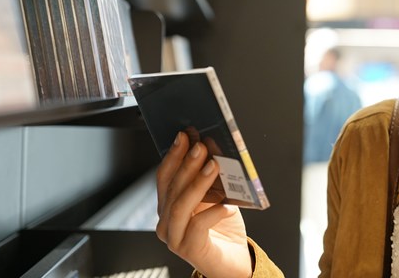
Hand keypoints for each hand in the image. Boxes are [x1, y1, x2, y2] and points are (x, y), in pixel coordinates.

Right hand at [156, 131, 251, 277]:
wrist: (233, 262)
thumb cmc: (224, 229)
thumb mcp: (217, 197)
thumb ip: (211, 178)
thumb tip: (213, 149)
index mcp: (168, 206)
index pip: (164, 177)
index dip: (173, 155)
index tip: (184, 136)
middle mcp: (167, 222)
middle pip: (172, 189)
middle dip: (186, 164)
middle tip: (200, 147)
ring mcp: (175, 238)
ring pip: (181, 205)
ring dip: (197, 183)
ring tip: (213, 166)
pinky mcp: (190, 250)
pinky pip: (198, 227)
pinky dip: (213, 212)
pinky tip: (227, 204)